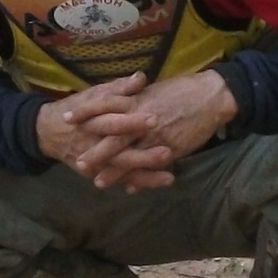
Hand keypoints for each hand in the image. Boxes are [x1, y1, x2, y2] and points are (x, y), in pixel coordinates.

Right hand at [36, 72, 173, 189]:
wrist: (50, 132)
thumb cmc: (78, 108)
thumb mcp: (95, 94)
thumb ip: (119, 88)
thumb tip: (142, 77)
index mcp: (94, 121)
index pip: (113, 121)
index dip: (132, 122)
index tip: (155, 118)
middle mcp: (94, 144)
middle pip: (118, 151)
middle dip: (142, 155)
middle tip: (166, 153)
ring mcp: (96, 162)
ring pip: (121, 170)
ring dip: (145, 175)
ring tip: (169, 177)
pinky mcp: (98, 172)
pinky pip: (120, 180)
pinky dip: (138, 183)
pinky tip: (159, 184)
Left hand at [71, 70, 237, 191]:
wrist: (211, 96)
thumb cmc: (182, 89)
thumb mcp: (154, 90)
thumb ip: (135, 98)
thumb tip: (120, 100)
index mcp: (137, 99)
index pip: (104, 104)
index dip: (85, 112)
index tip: (67, 119)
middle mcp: (141, 118)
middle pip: (111, 136)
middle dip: (94, 150)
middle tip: (77, 161)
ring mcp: (155, 136)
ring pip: (129, 156)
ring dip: (113, 171)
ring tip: (98, 182)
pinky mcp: (169, 149)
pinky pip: (150, 166)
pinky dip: (140, 177)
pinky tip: (130, 188)